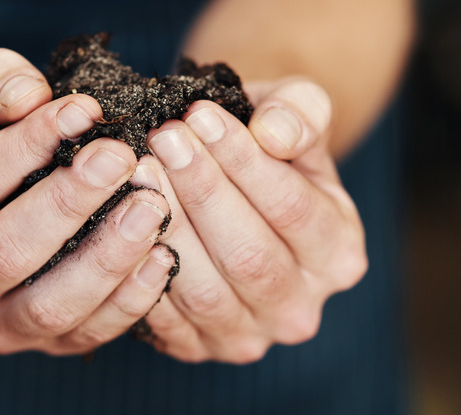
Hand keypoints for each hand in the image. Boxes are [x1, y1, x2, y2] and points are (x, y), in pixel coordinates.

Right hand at [0, 49, 174, 354]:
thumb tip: (26, 96)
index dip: (29, 143)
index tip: (85, 110)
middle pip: (5, 252)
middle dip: (68, 203)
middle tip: (122, 159)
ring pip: (47, 306)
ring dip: (105, 258)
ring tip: (151, 208)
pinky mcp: (42, 346)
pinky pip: (88, 332)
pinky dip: (130, 300)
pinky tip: (163, 255)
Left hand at [131, 79, 366, 362]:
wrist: (235, 195)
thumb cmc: (267, 149)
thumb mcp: (296, 117)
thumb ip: (300, 113)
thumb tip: (275, 132)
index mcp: (339, 253)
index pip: (293, 209)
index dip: (242, 161)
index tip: (199, 116)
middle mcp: (300, 308)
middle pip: (248, 256)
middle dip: (200, 191)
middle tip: (161, 139)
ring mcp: (248, 336)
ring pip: (205, 291)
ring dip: (167, 227)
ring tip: (138, 170)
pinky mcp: (197, 348)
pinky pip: (164, 320)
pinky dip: (140, 272)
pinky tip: (121, 221)